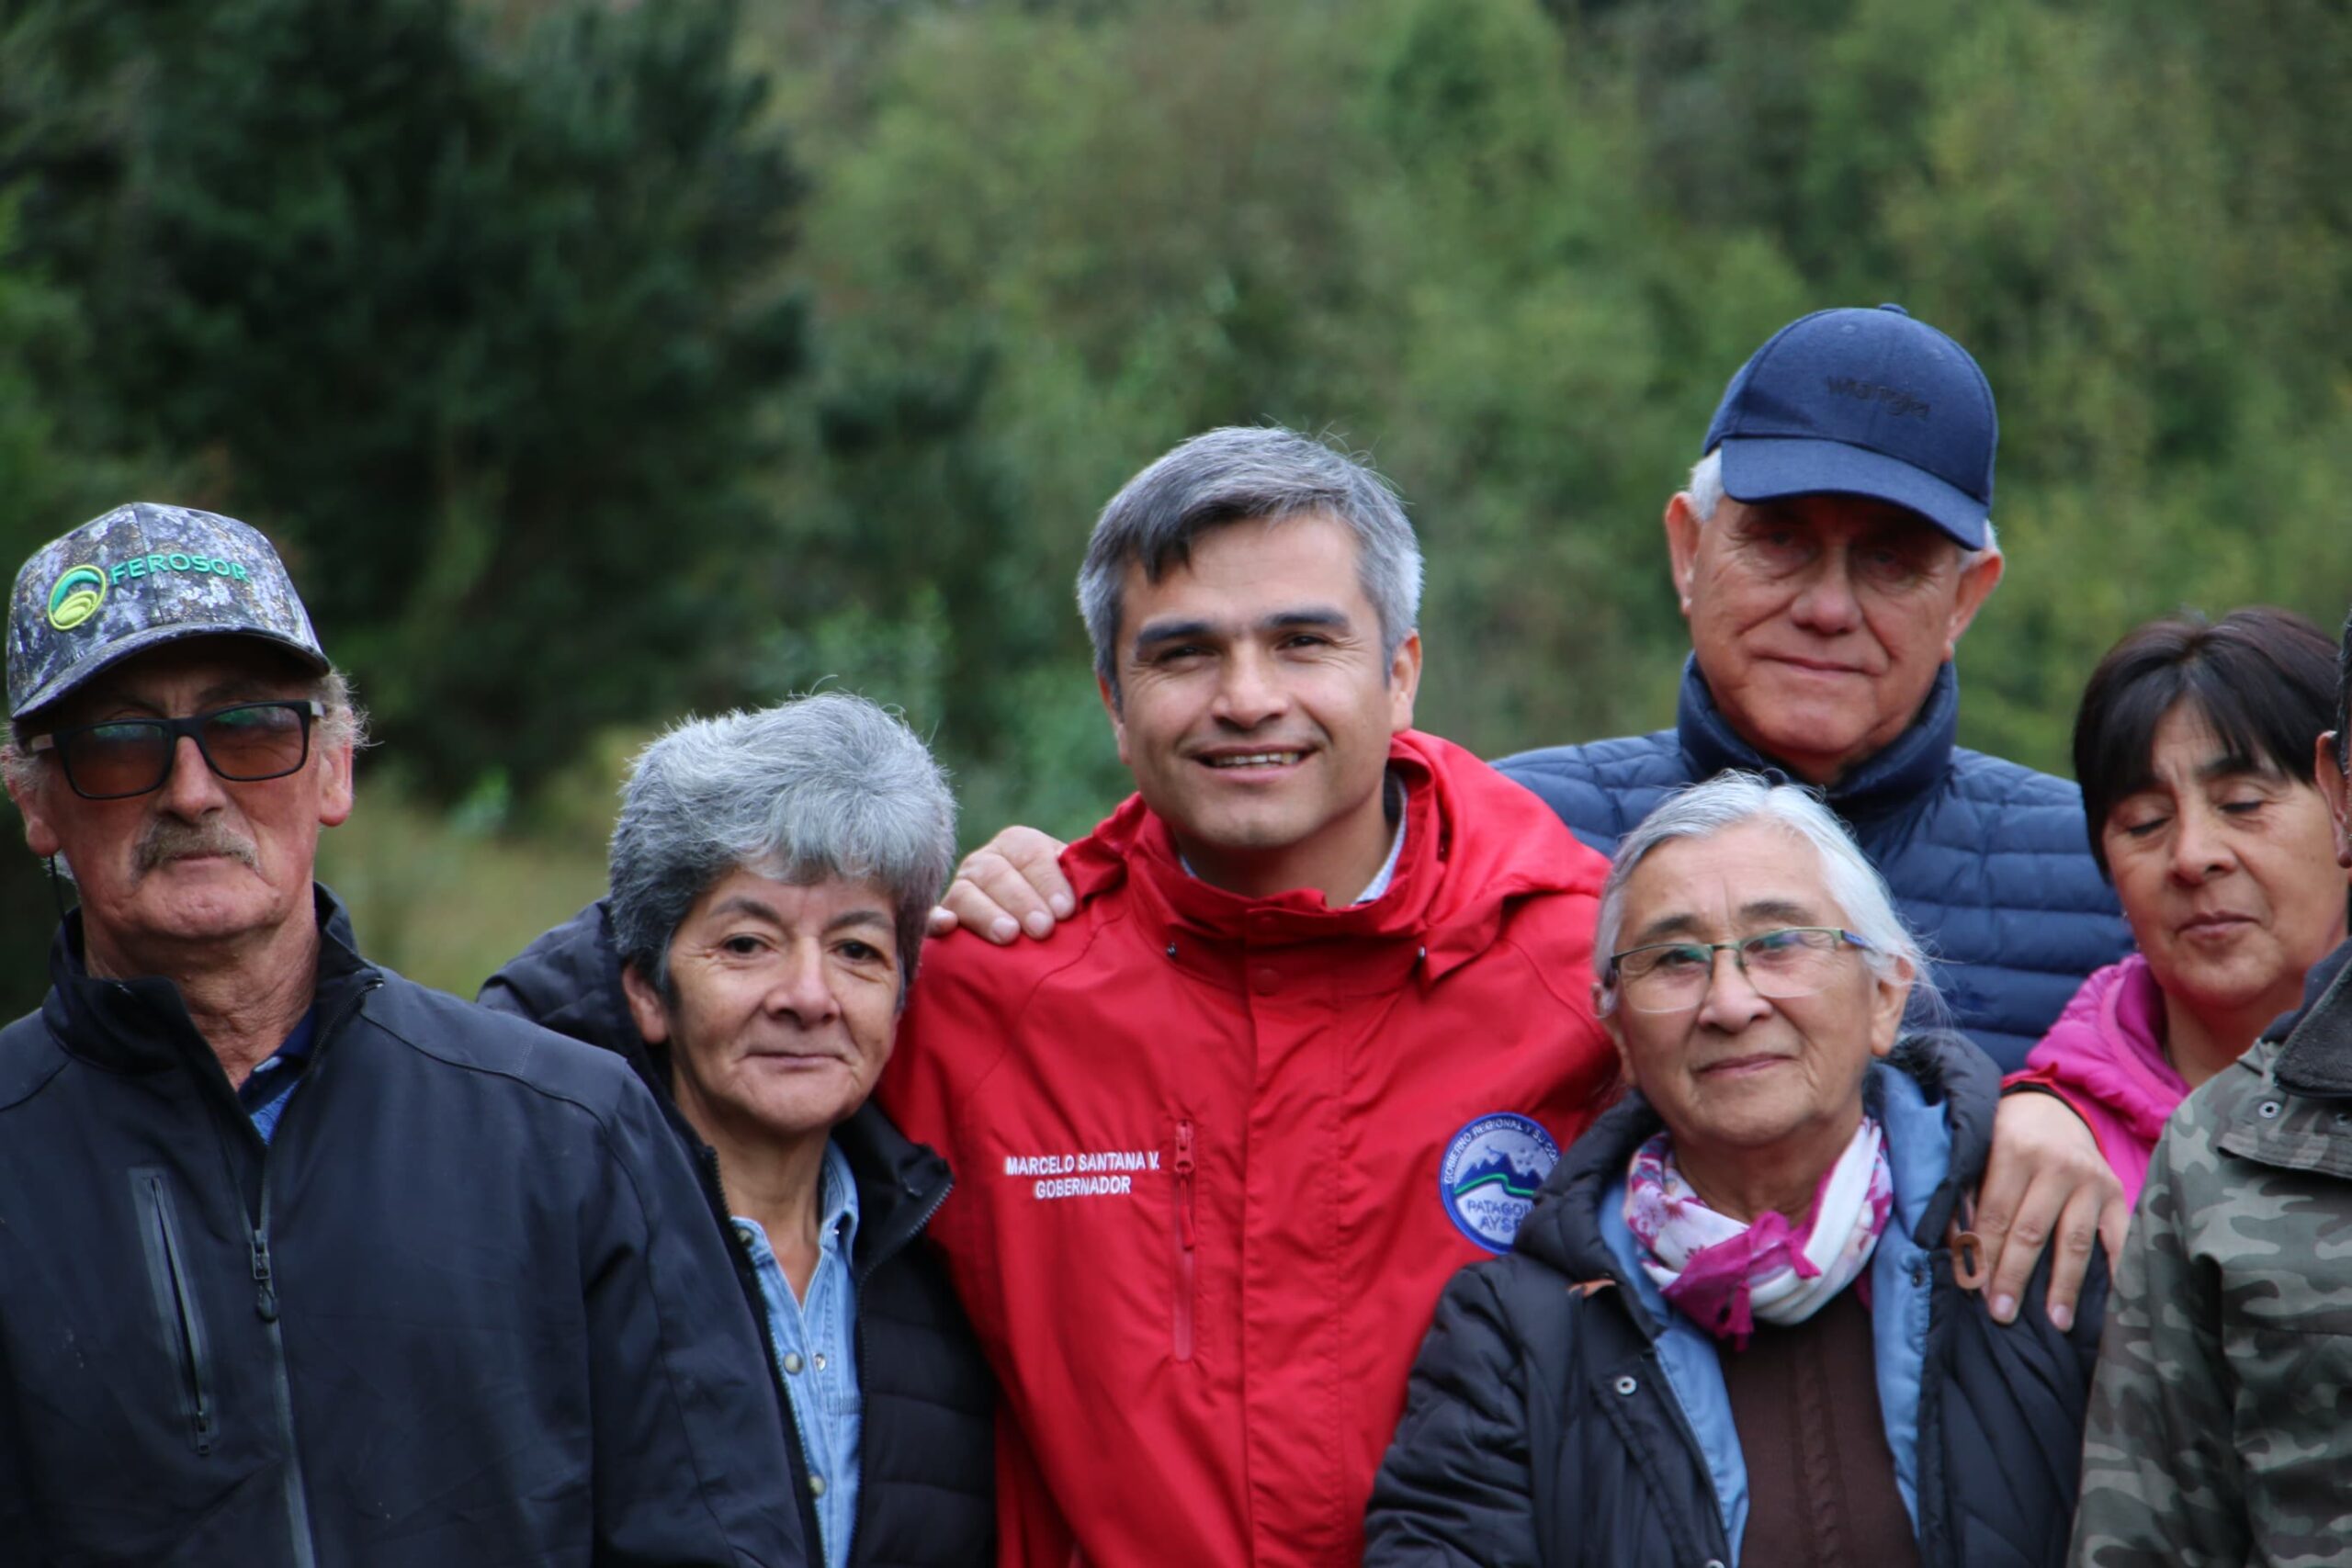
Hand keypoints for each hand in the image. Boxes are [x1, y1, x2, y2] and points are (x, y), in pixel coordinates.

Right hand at [925, 826, 1074, 943]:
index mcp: (1018, 844)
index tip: (1066, 911)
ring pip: (965, 893)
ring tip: (1009, 935)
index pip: (1029, 852)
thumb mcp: (1074, 887)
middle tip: (1043, 929)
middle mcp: (985, 862)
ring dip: (986, 913)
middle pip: (996, 872)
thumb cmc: (1060, 910)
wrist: (1034, 935)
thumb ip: (1085, 875)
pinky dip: (936, 919)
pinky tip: (948, 926)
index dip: (1048, 880)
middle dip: (1022, 900)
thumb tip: (1109, 867)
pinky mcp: (940, 918)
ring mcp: (960, 888)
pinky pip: (931, 915)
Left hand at [1968, 1089, 2127, 1332]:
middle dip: (2015, 1276)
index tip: (1972, 1290)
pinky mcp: (2118, 1194)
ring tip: (2056, 1322)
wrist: (2050, 1108)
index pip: (1995, 1212)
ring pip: (2075, 1241)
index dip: (1983, 1253)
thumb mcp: (1977, 1153)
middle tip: (2002, 1314)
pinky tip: (2108, 1304)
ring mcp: (2093, 1180)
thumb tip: (1958, 1255)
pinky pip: (2119, 1240)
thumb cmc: (2002, 1137)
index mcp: (2014, 1149)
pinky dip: (2115, 1272)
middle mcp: (2058, 1164)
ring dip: (2064, 1286)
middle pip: (2032, 1231)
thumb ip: (1965, 1198)